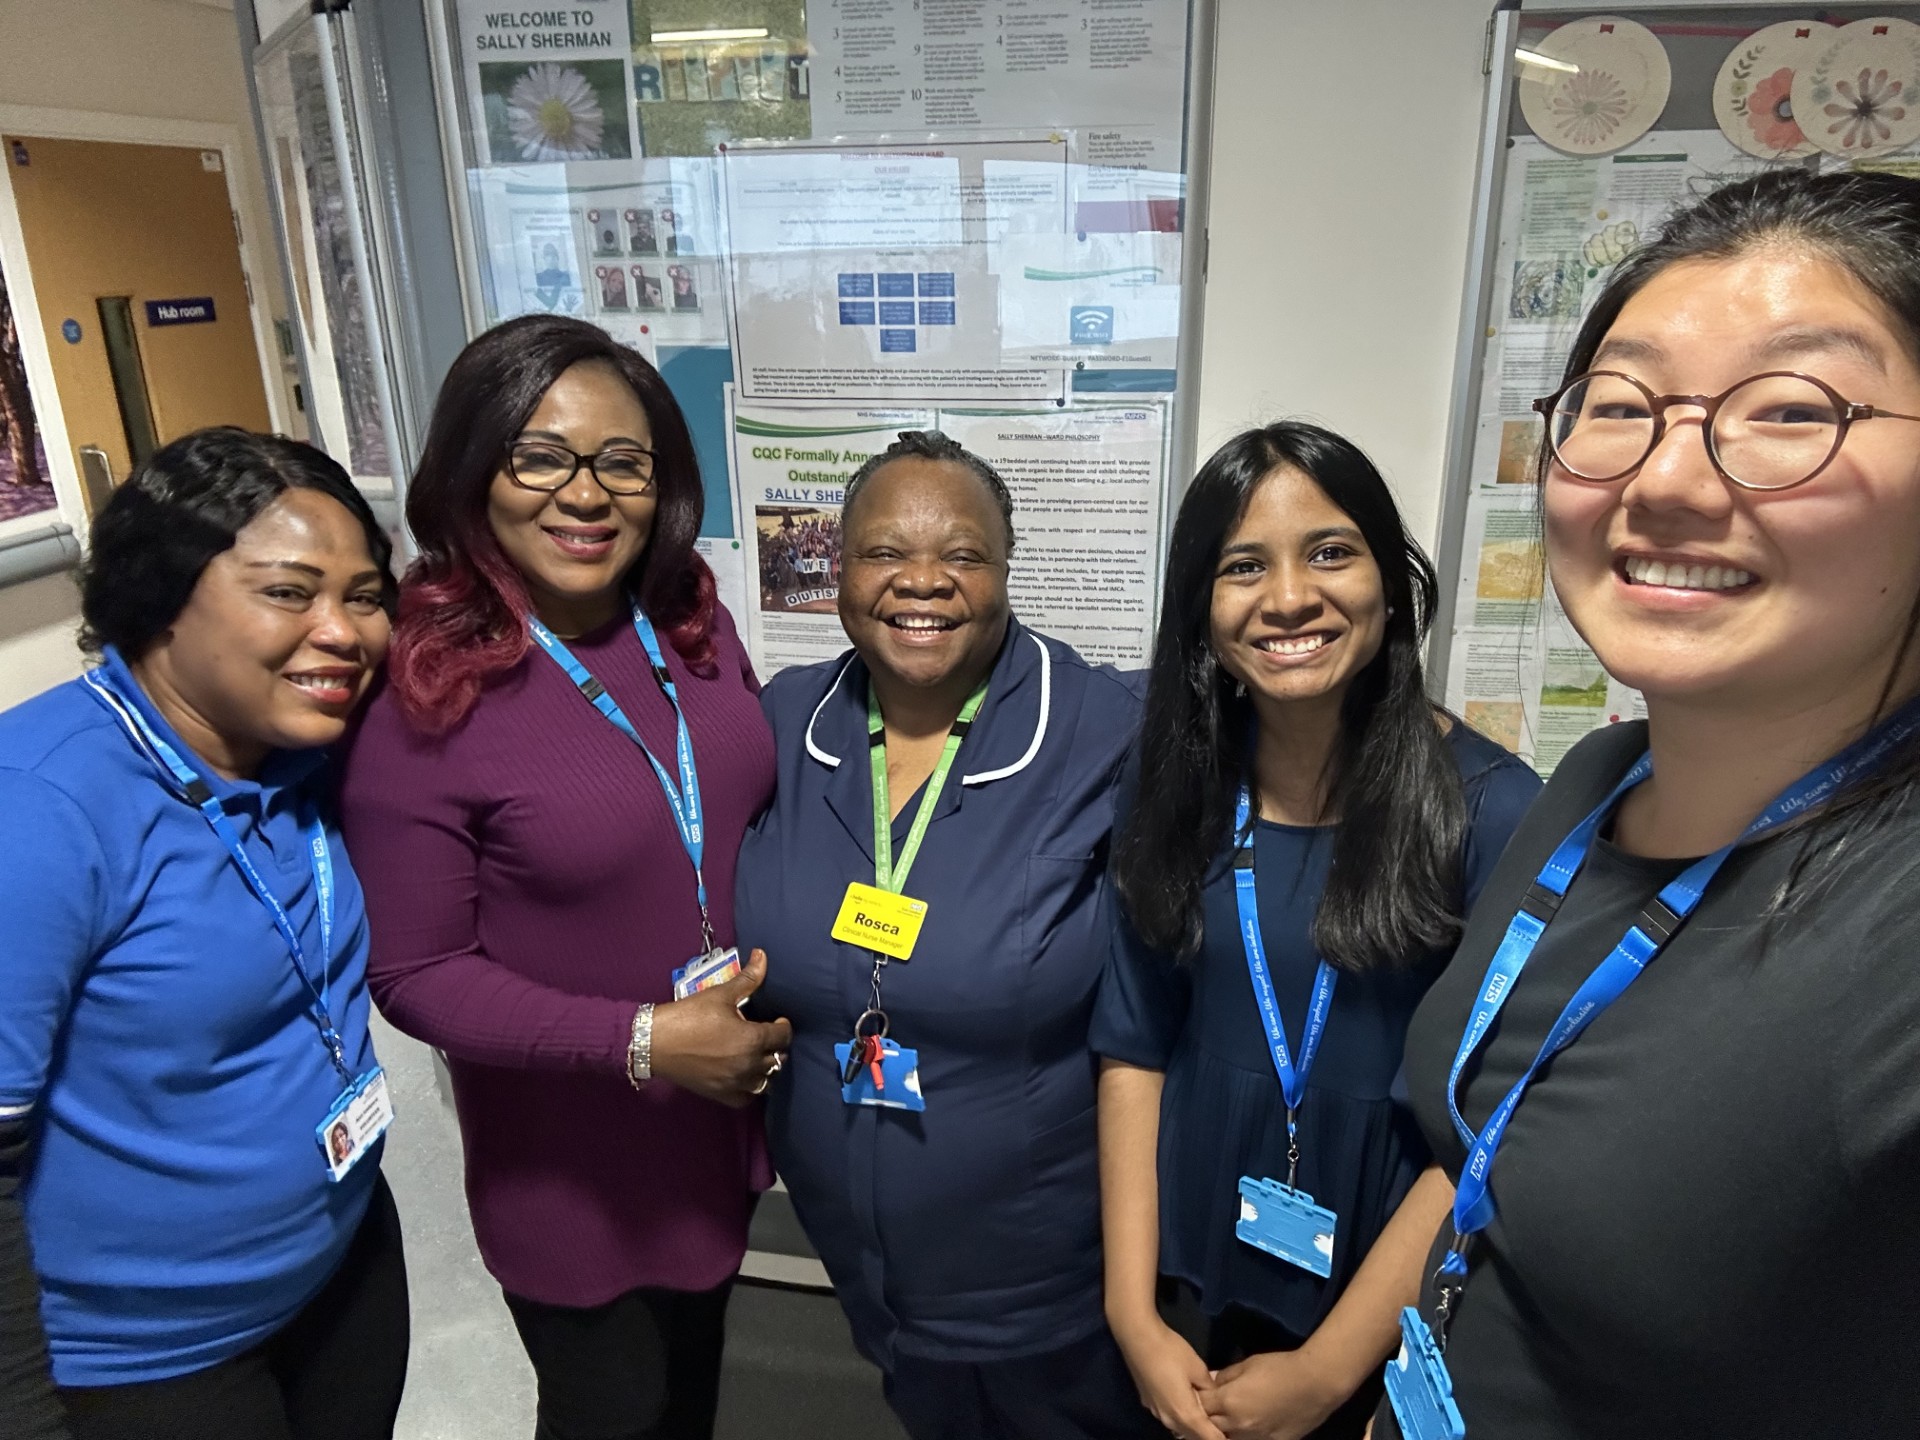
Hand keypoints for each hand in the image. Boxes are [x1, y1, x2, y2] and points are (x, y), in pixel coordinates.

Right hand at [648, 948, 791, 1106]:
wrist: (654, 1042)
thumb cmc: (689, 1016)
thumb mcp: (720, 994)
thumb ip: (747, 979)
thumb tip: (762, 955)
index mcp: (752, 1039)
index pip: (783, 1036)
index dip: (783, 1026)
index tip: (777, 1020)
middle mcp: (748, 1065)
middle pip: (777, 1059)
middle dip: (775, 1046)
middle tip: (765, 1036)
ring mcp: (735, 1083)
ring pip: (765, 1080)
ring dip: (765, 1068)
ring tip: (756, 1056)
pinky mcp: (721, 1095)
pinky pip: (746, 1098)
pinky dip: (749, 1088)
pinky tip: (743, 1076)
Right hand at [1111, 1316, 1226, 1439]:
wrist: (1137, 1337)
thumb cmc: (1170, 1351)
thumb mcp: (1198, 1368)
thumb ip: (1209, 1388)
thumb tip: (1214, 1397)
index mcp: (1185, 1413)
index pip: (1208, 1437)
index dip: (1221, 1437)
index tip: (1232, 1433)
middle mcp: (1169, 1419)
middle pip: (1193, 1436)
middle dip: (1208, 1434)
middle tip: (1223, 1425)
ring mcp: (1157, 1412)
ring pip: (1180, 1428)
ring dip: (1194, 1427)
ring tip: (1208, 1416)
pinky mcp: (1149, 1403)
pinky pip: (1170, 1417)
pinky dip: (1181, 1417)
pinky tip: (1187, 1402)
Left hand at [1202, 1349, 1345, 1439]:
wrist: (1315, 1384)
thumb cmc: (1280, 1368)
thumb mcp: (1248, 1364)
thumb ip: (1225, 1376)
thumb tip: (1210, 1381)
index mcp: (1229, 1401)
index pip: (1200, 1405)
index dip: (1197, 1399)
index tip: (1197, 1393)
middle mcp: (1237, 1424)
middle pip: (1208, 1426)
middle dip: (1206, 1417)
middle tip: (1208, 1409)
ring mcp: (1254, 1438)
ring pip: (1226, 1439)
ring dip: (1222, 1430)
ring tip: (1225, 1420)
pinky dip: (1243, 1435)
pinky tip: (1246, 1427)